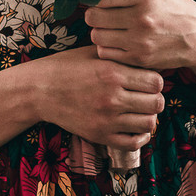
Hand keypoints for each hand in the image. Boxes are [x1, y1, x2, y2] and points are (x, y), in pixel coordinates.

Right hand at [31, 44, 164, 149]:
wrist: (39, 90)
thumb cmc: (65, 67)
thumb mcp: (93, 53)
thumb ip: (120, 55)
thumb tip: (145, 57)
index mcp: (112, 73)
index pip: (156, 82)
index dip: (155, 80)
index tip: (147, 79)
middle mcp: (112, 98)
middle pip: (156, 103)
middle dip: (155, 98)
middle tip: (146, 95)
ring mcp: (106, 120)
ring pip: (149, 123)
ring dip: (149, 116)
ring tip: (140, 110)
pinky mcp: (100, 135)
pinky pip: (134, 142)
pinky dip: (140, 135)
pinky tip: (134, 125)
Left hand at [84, 0, 195, 70]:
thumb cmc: (179, 12)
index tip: (99, 0)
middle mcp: (140, 17)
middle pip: (92, 16)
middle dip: (95, 16)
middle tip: (103, 17)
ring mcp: (139, 40)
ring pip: (96, 36)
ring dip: (101, 33)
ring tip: (113, 31)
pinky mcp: (139, 59)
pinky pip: (106, 53)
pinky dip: (108, 49)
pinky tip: (120, 43)